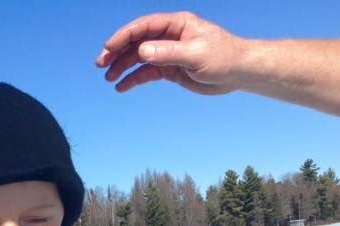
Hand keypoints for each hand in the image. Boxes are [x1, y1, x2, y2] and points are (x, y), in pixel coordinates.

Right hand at [96, 11, 246, 95]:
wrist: (238, 72)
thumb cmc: (223, 57)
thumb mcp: (196, 54)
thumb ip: (168, 52)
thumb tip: (142, 51)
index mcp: (176, 24)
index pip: (144, 27)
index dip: (124, 36)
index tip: (108, 48)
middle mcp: (170, 36)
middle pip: (137, 41)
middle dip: (118, 52)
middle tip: (101, 63)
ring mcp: (169, 52)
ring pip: (139, 57)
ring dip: (123, 67)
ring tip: (108, 78)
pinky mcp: (171, 69)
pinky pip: (148, 72)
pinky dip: (134, 79)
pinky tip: (122, 87)